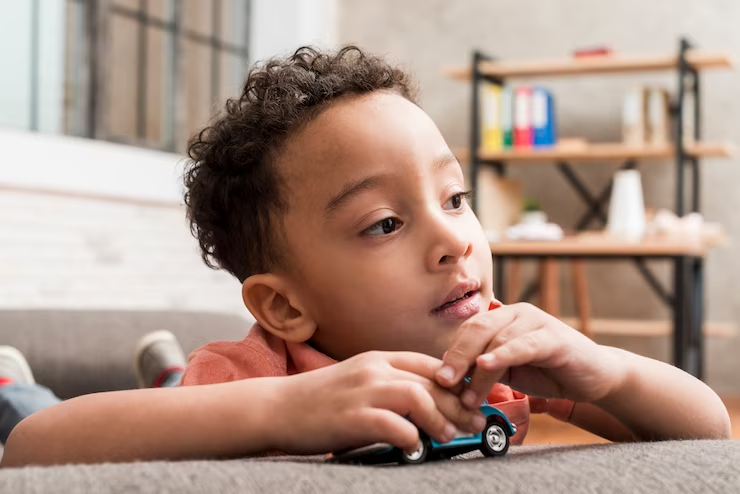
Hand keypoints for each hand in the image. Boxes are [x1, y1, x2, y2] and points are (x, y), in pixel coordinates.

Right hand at [268, 351, 486, 453]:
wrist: (277, 408)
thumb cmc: (318, 400)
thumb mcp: (357, 380)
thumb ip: (387, 385)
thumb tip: (424, 404)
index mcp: (378, 359)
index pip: (430, 364)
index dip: (457, 382)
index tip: (471, 400)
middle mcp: (374, 370)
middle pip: (431, 381)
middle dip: (459, 404)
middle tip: (475, 423)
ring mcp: (363, 391)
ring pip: (418, 397)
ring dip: (440, 419)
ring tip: (449, 436)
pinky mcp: (353, 417)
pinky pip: (394, 425)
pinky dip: (411, 438)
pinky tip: (414, 447)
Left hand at [435, 303, 626, 409]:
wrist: (596, 377)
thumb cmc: (550, 372)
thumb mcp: (509, 371)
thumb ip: (484, 370)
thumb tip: (450, 382)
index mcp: (503, 317)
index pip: (468, 330)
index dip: (450, 353)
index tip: (437, 379)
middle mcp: (517, 313)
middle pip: (476, 329)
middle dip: (456, 357)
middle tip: (443, 383)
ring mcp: (536, 322)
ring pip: (496, 340)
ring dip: (478, 371)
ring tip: (469, 397)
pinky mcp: (554, 338)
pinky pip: (522, 345)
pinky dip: (501, 355)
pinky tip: (486, 365)